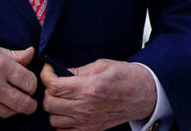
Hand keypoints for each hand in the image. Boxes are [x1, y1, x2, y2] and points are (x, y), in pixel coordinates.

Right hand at [0, 36, 37, 118]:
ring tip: (7, 96)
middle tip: (26, 96)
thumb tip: (31, 54)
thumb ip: (13, 55)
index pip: (30, 82)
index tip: (27, 82)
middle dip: (29, 101)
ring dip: (12, 106)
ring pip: (10, 112)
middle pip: (25, 104)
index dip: (32, 83)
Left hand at [41, 59, 156, 130]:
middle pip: (49, 104)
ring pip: (53, 120)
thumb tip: (60, 72)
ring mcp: (88, 122)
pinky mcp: (91, 130)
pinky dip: (60, 123)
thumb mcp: (102, 65)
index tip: (49, 69)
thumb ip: (78, 70)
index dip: (46, 75)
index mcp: (89, 88)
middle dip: (47, 91)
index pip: (54, 86)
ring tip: (60, 98)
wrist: (144, 94)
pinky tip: (65, 112)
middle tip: (55, 83)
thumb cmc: (125, 77)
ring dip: (52, 108)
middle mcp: (86, 108)